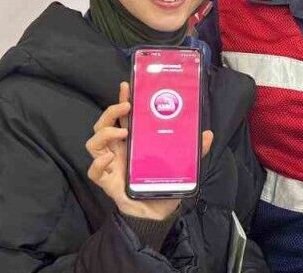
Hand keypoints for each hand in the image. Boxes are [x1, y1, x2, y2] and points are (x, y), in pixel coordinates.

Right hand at [86, 81, 213, 220]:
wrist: (156, 216)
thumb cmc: (163, 188)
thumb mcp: (183, 167)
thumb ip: (194, 152)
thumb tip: (208, 134)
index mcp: (133, 142)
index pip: (122, 116)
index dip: (122, 100)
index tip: (127, 86)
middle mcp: (118, 150)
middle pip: (102, 124)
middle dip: (111, 111)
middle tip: (126, 106)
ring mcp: (110, 165)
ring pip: (94, 143)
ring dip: (105, 133)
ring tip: (123, 132)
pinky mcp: (107, 182)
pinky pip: (93, 171)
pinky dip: (99, 163)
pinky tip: (111, 158)